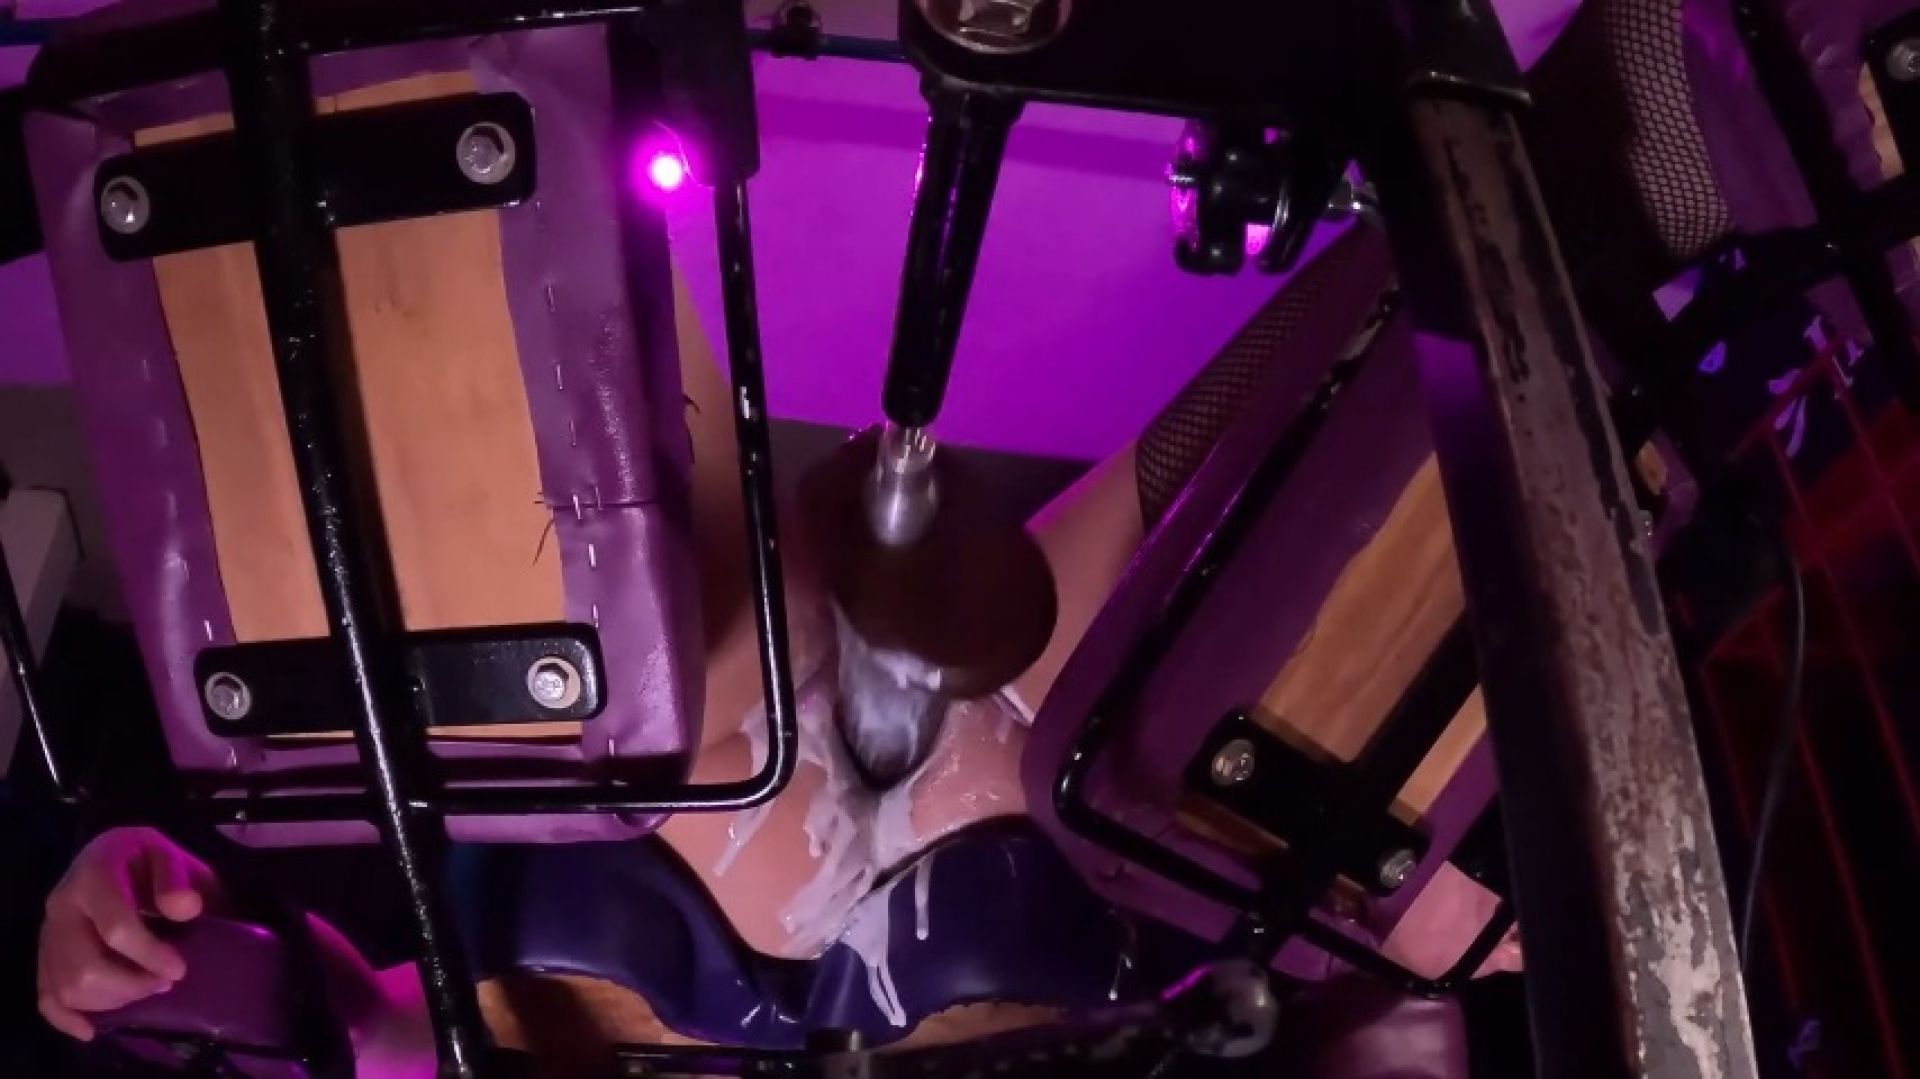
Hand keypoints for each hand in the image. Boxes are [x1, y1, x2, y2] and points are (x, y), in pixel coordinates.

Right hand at [37, 827, 221, 1041]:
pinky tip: (92, 1029)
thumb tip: (185, 908)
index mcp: (94, 873)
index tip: (179, 970)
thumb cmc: (151, 861)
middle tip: (165, 982)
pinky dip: (67, 1018)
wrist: (120, 858)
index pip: (115, 927)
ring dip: (111, 1000)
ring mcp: (48, 933)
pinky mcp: (45, 955)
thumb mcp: (172, 855)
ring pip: (67, 988)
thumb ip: (178, 878)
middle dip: (132, 984)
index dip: (149, 956)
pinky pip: (46, 995)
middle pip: (86, 968)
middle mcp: (61, 904)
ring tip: (145, 989)